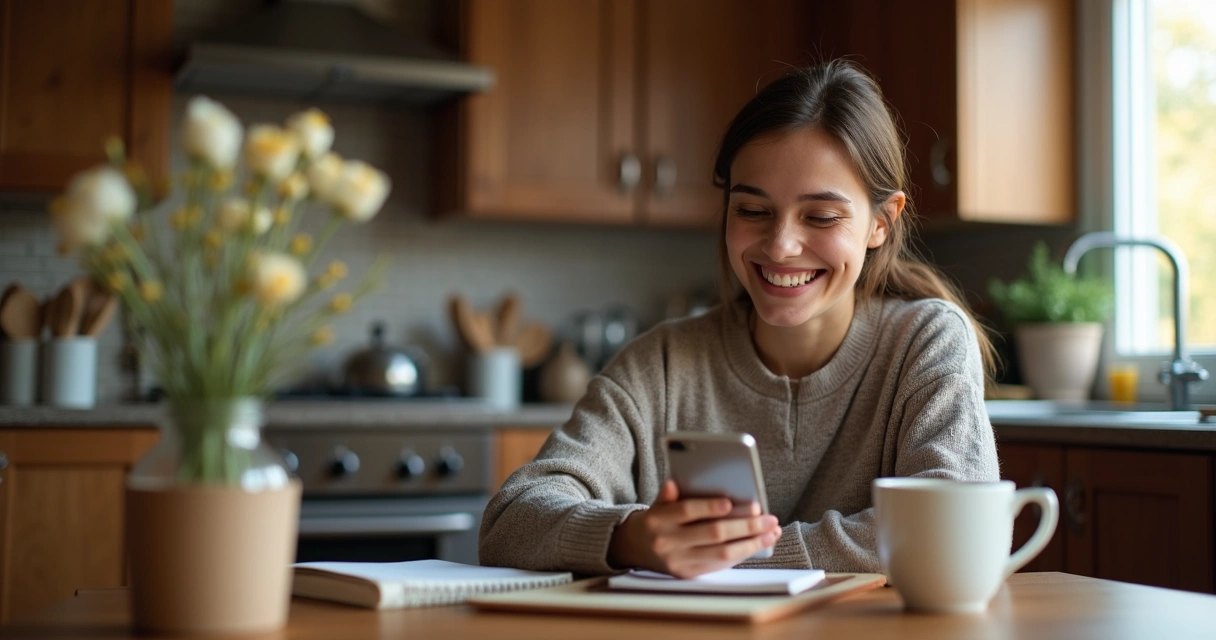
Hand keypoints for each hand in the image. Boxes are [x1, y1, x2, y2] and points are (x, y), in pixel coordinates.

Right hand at [608, 480, 781, 578]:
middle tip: (768, 517)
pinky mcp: (689, 575)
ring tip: (771, 532)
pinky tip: (759, 543)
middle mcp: (667, 543)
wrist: (636, 548)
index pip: (686, 510)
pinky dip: (742, 553)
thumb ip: (668, 495)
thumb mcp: (657, 504)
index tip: (731, 502)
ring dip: (751, 543)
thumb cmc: (657, 519)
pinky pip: (721, 565)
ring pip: (722, 554)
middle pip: (712, 534)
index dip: (708, 506)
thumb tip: (675, 483)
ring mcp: (679, 562)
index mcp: (657, 520)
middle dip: (744, 525)